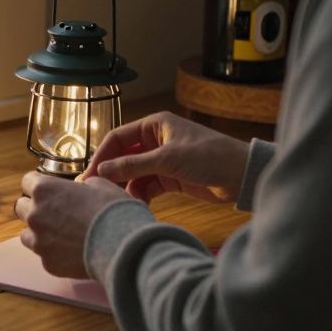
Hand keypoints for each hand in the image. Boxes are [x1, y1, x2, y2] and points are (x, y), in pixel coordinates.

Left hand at [15, 171, 131, 278]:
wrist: (124, 246)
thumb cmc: (114, 211)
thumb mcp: (101, 185)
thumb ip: (83, 184)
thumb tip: (82, 188)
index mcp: (45, 190)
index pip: (27, 181)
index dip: (40, 185)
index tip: (50, 190)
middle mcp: (35, 214)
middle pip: (21, 207)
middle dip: (35, 208)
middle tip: (56, 213)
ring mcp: (39, 241)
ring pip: (27, 234)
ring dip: (39, 232)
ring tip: (62, 235)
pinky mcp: (48, 264)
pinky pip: (44, 256)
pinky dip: (54, 253)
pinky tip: (73, 252)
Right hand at [83, 111, 248, 203]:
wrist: (243, 176)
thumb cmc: (209, 157)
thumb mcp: (168, 159)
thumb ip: (133, 165)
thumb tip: (101, 171)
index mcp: (154, 125)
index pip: (118, 138)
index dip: (101, 156)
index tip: (88, 175)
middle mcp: (156, 140)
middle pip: (123, 156)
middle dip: (111, 173)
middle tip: (96, 192)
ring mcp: (163, 160)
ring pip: (134, 173)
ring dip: (125, 186)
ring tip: (117, 202)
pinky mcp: (171, 178)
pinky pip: (147, 185)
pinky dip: (140, 195)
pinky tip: (136, 205)